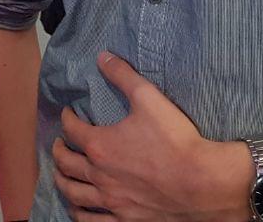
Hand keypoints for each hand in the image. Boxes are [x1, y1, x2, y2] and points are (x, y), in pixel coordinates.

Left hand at [51, 51, 251, 220]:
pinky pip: (91, 221)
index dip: (67, 118)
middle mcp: (99, 175)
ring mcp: (111, 201)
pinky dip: (78, 214)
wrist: (203, 183)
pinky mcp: (124, 220)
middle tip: (60, 144)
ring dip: (62, 182)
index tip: (69, 113)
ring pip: (73, 194)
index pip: (72, 129)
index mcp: (100, 145)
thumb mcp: (149, 98)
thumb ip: (123, 75)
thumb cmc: (176, 141)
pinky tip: (77, 210)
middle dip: (59, 151)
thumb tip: (102, 57)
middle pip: (66, 163)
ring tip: (61, 175)